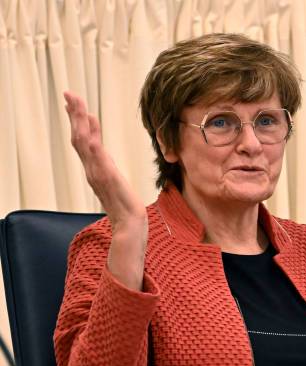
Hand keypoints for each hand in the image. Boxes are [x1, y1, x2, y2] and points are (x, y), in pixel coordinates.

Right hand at [64, 91, 146, 290]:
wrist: (130, 224)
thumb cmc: (125, 207)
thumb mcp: (116, 183)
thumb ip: (109, 170)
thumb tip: (107, 161)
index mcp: (95, 169)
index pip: (83, 141)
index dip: (78, 122)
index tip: (73, 104)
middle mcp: (92, 169)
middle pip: (78, 137)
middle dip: (74, 115)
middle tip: (69, 94)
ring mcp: (97, 173)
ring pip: (83, 142)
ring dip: (79, 121)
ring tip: (75, 102)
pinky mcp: (106, 177)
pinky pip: (96, 154)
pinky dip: (91, 138)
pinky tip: (89, 124)